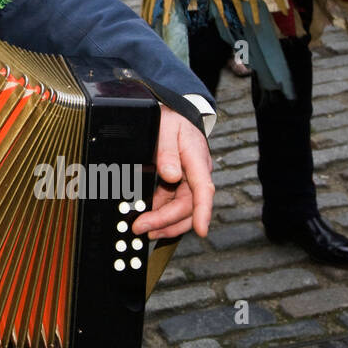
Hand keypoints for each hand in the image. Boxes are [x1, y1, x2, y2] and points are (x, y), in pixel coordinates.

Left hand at [133, 106, 214, 239]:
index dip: (203, 212)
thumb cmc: (172, 121)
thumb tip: (171, 176)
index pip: (204, 190)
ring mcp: (188, 182)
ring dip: (165, 224)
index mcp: (198, 161)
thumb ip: (167, 152)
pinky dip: (162, 215)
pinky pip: (173, 205)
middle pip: (188, 205)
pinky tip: (149, 220)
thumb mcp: (166, 128)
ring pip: (182, 210)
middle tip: (142, 228)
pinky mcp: (179, 186)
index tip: (202, 231)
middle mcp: (197, 176)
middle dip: (167, 221)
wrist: (174, 116)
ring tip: (145, 230)